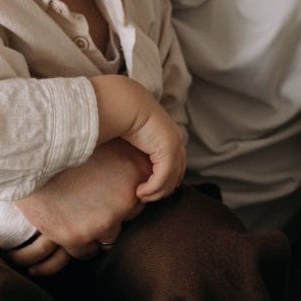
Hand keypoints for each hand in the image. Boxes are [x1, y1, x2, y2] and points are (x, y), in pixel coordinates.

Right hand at [9, 139, 150, 275]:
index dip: (126, 191)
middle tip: (92, 196)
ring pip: (110, 237)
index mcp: (138, 171)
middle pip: (129, 217)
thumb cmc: (67, 143)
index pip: (145, 194)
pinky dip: (80, 242)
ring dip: (97, 228)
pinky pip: (88, 252)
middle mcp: (127, 199)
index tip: (110, 185)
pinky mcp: (78, 237)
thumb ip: (130, 159)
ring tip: (78, 209)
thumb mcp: (105, 140)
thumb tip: (151, 173)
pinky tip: (68, 223)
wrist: (24, 152)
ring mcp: (104, 221)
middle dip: (114, 210)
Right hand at [91, 76, 186, 201]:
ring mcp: (174, 146)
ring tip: (140, 196)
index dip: (165, 179)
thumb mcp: (133, 131)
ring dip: (156, 192)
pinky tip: (139, 192)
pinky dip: (152, 189)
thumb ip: (136, 143)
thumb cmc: (123, 114)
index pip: (176, 163)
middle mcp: (176, 140)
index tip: (149, 188)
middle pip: (176, 174)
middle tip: (145, 197)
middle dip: (162, 189)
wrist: (124, 103)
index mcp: (170, 133)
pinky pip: (162, 178)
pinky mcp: (167, 152)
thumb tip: (125, 152)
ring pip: (170, 180)